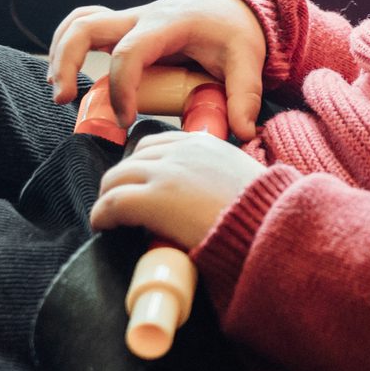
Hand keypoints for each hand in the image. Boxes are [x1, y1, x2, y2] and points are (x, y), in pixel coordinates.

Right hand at [48, 0, 267, 138]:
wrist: (231, 5)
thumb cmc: (234, 31)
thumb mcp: (248, 58)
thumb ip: (244, 94)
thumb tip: (242, 131)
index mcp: (168, 25)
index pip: (130, 51)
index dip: (122, 87)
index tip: (125, 120)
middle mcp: (141, 18)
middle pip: (86, 26)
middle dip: (67, 61)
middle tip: (67, 100)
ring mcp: (128, 21)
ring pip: (78, 22)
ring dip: (60, 54)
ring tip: (62, 94)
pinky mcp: (123, 30)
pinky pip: (84, 27)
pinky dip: (68, 47)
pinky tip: (67, 77)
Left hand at [90, 129, 267, 246]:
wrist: (267, 226)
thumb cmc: (263, 210)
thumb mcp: (242, 176)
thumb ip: (221, 173)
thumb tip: (211, 192)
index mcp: (202, 143)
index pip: (156, 144)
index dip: (142, 165)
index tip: (140, 183)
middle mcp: (180, 153)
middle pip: (132, 159)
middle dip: (122, 180)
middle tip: (119, 203)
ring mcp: (164, 175)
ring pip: (115, 178)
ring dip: (108, 197)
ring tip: (108, 216)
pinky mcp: (152, 201)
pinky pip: (111, 203)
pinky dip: (102, 214)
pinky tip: (103, 225)